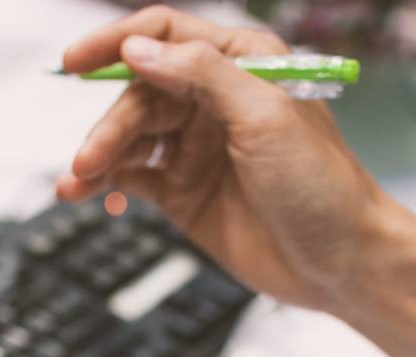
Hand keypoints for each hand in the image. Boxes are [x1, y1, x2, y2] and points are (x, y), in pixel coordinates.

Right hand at [56, 7, 397, 315]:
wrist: (341, 262)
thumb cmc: (321, 185)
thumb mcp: (265, 115)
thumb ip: (201, 74)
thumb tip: (139, 49)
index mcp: (241, 64)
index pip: (166, 36)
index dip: (117, 43)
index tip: (75, 61)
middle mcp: (214, 100)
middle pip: (140, 93)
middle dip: (110, 123)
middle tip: (89, 157)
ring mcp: (196, 147)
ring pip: (130, 137)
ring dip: (99, 156)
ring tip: (77, 182)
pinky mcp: (184, 192)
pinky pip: (132, 178)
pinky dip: (106, 184)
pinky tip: (88, 194)